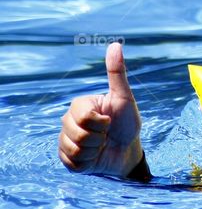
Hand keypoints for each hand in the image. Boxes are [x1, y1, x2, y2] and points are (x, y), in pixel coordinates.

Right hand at [59, 42, 143, 177]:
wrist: (128, 150)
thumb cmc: (127, 122)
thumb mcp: (125, 97)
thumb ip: (117, 73)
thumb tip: (116, 44)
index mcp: (79, 105)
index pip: (82, 117)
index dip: (100, 123)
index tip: (109, 121)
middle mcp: (67, 121)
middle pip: (77, 134)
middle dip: (98, 138)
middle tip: (106, 135)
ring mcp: (65, 141)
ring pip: (74, 149)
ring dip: (94, 151)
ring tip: (100, 146)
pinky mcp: (67, 159)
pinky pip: (73, 163)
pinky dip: (88, 163)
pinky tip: (94, 157)